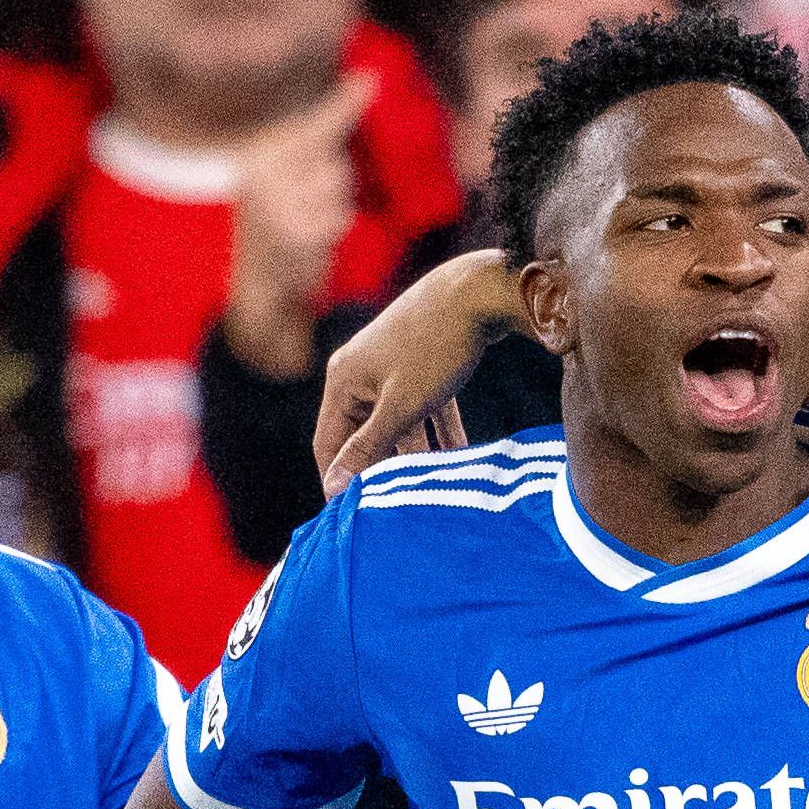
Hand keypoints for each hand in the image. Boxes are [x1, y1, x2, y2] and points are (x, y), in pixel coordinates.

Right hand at [224, 72, 375, 366]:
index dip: (343, 105)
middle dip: (333, 185)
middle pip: (333, 161)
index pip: (311, 126)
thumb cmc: (279, 232)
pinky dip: (333, 230)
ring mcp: (277, 203)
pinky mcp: (294, 232)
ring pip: (338, 187)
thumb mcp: (286, 182)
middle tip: (306, 212)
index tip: (370, 79)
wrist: (258, 292)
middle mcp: (262, 174)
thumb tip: (361, 89)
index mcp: (258, 157)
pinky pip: (339, 217)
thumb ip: (315, 143)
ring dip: (334, 210)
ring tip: (308, 228)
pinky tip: (311, 245)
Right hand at [311, 244, 521, 489]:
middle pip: (363, 435)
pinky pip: (425, 409)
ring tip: (433, 488)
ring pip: (398, 424)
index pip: (328, 444)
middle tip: (400, 507)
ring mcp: (392, 366)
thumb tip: (333, 487)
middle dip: (382, 469)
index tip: (357, 516)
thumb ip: (368, 447)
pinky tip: (459, 458)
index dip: (339, 480)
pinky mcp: (423, 363)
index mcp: (343, 380)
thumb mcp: (401, 406)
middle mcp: (360, 372)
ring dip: (415, 455)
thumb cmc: (436, 348)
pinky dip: (439, 433)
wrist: (480, 292)